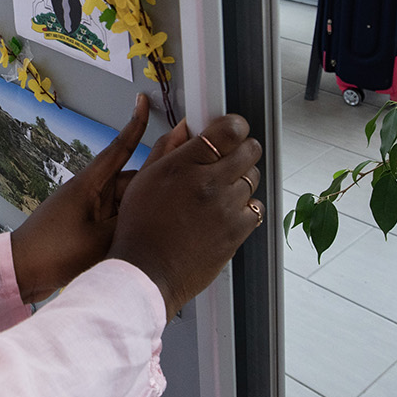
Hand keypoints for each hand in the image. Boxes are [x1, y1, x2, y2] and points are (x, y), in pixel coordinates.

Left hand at [8, 94, 189, 303]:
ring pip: (129, 198)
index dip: (134, 124)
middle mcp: (92, 191)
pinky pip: (120, 215)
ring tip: (178, 208)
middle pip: (133, 177)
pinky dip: (135, 219)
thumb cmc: (53, 251)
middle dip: (158, 176)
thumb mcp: (101, 238)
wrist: (22, 271)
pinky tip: (152, 228)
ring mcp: (92, 208)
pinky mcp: (90, 224)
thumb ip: (131, 219)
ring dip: (147, 202)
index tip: (143, 101)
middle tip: (190, 168)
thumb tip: (158, 204)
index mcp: (90, 184)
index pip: (119, 148)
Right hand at [110, 114, 262, 318]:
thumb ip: (169, 148)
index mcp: (184, 165)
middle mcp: (209, 183)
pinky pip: (256, 208)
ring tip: (220, 192)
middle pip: (250, 149)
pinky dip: (245, 207)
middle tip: (229, 158)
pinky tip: (225, 213)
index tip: (231, 131)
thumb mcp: (145, 179)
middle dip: (242, 150)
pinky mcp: (237, 231)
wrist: (147, 271)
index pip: (230, 129)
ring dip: (241, 180)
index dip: (235, 125)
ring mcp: (226, 208)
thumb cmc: (140, 228)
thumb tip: (187, 127)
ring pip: (254, 178)